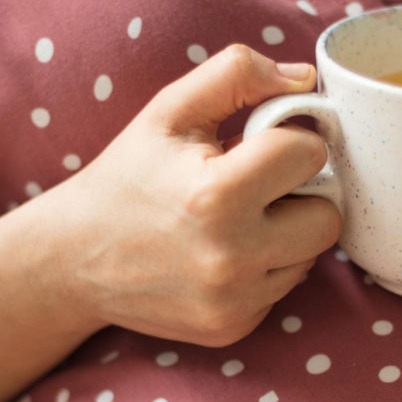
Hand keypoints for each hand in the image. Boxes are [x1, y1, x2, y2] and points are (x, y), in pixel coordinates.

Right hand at [47, 44, 341, 346]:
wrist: (74, 260)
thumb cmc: (127, 177)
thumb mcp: (169, 110)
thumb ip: (237, 74)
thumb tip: (306, 79)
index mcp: (217, 194)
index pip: (311, 154)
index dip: (289, 142)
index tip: (260, 146)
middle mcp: (232, 257)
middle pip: (328, 218)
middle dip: (302, 195)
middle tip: (259, 188)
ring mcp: (235, 301)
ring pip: (310, 257)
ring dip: (286, 234)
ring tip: (235, 221)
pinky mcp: (234, 328)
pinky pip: (282, 289)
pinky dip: (264, 269)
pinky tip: (222, 256)